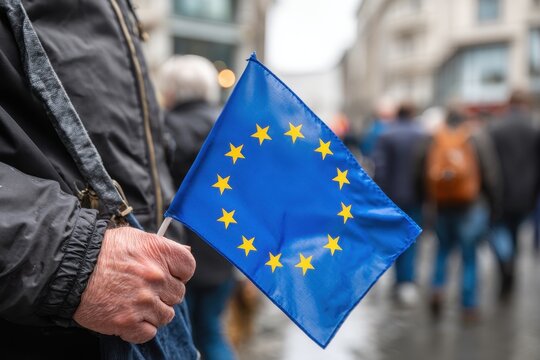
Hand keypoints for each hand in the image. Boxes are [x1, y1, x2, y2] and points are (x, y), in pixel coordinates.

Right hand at [73, 227, 194, 342]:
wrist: (69, 269)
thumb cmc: (101, 251)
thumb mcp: (134, 237)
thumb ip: (161, 246)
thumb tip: (185, 252)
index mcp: (158, 252)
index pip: (189, 266)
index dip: (180, 272)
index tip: (172, 275)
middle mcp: (155, 277)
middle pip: (178, 293)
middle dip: (165, 293)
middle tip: (147, 289)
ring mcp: (143, 301)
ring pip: (166, 315)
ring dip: (154, 312)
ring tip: (137, 303)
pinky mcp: (128, 322)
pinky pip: (149, 332)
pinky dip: (141, 328)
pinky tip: (130, 316)